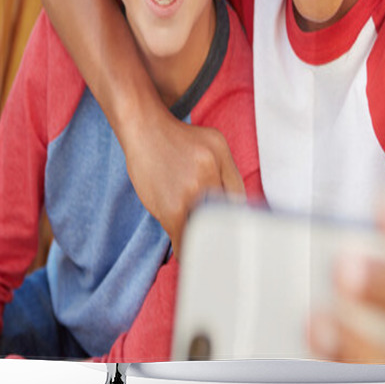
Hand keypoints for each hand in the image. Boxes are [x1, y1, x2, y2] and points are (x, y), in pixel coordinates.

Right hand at [122, 110, 243, 256]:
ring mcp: (188, 195)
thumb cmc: (181, 137)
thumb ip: (230, 171)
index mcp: (221, 163)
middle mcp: (208, 179)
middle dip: (222, 229)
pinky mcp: (169, 209)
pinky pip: (181, 237)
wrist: (145, 131)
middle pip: (222, 216)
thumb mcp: (217, 143)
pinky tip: (187, 252)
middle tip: (221, 240)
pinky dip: (185, 247)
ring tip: (205, 246)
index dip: (236, 217)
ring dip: (203, 238)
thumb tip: (239, 203)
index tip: (234, 228)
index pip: (238, 200)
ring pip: (203, 228)